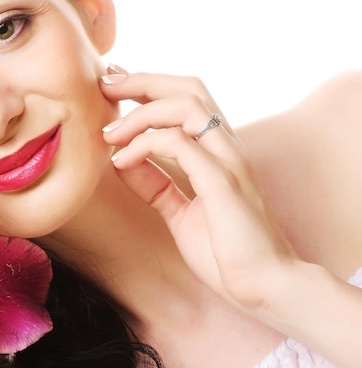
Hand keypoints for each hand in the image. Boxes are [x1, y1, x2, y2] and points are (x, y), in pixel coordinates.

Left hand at [100, 66, 298, 309]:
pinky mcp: (223, 182)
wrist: (264, 287)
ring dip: (140, 113)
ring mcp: (229, 161)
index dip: (149, 84)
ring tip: (109, 133)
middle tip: (104, 84)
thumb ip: (155, 185)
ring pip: (187, 105)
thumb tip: (121, 160)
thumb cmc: (225, 252)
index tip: (113, 79)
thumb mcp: (179, 212)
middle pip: (189, 88)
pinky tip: (121, 160)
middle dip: (142, 80)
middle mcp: (227, 147)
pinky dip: (144, 145)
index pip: (187, 99)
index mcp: (220, 151)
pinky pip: (180, 144)